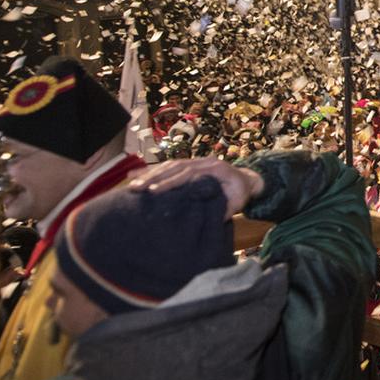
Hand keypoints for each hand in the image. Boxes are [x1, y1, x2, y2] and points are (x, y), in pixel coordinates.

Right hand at [127, 157, 262, 219]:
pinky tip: (134, 174)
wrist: (246, 180)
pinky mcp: (188, 165)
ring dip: (150, 174)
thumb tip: (211, 218)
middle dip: (154, 178)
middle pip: (175, 167)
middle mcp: (203, 161)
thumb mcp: (237, 202)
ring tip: (132, 184)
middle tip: (137, 189)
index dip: (171, 182)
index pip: (189, 174)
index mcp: (215, 168)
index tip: (154, 191)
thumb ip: (225, 208)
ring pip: (170, 165)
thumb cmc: (240, 193)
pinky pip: (168, 166)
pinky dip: (152, 170)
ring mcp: (195, 161)